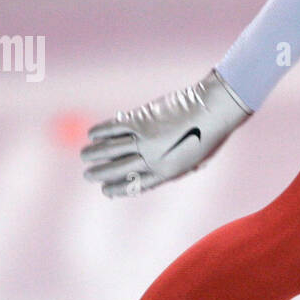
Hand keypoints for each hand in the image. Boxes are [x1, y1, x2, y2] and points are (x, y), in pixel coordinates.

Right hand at [80, 70, 250, 196]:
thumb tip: (151, 166)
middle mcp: (154, 158)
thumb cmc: (210, 134)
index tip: (105, 190)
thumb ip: (173, 165)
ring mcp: (146, 139)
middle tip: (87, 175)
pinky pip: (114, 128)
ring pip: (111, 149)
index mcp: (168, 172)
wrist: (215, 109)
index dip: (118, 188)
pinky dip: (101, 131)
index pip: (136, 184)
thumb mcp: (194, 160)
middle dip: (100, 173)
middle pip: (118, 169)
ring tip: (84, 156)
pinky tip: (92, 134)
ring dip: (94, 153)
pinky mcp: (141, 119)